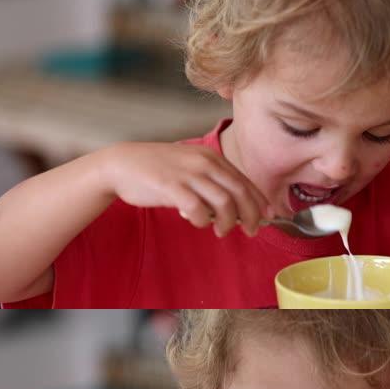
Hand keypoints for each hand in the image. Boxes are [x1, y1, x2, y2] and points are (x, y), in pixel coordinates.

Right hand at [102, 143, 283, 237]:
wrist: (122, 164)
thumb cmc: (156, 169)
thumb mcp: (188, 166)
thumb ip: (210, 181)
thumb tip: (232, 206)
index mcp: (211, 157)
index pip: (244, 181)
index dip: (260, 202)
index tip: (268, 217)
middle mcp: (204, 163)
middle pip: (240, 192)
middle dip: (251, 215)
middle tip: (252, 231)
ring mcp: (188, 175)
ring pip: (224, 202)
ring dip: (228, 222)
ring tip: (221, 231)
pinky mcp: (171, 188)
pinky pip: (198, 209)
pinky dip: (203, 220)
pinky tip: (198, 223)